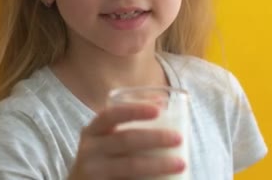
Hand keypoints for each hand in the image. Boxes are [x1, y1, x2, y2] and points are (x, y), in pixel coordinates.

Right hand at [68, 104, 184, 178]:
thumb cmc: (103, 156)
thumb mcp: (108, 136)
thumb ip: (129, 120)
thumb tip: (163, 101)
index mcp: (93, 130)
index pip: (111, 115)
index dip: (134, 110)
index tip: (158, 110)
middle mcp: (90, 149)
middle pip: (125, 140)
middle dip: (155, 138)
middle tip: (179, 138)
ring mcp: (93, 171)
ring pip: (130, 166)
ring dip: (158, 164)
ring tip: (181, 163)